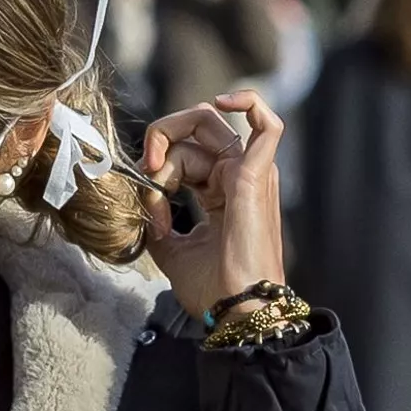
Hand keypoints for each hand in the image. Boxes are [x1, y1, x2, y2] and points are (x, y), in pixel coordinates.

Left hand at [139, 91, 285, 323]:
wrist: (236, 309)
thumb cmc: (212, 287)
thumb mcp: (170, 251)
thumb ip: (156, 220)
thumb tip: (144, 198)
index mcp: (222, 190)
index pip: (185, 153)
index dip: (157, 167)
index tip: (147, 201)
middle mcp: (239, 175)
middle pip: (196, 129)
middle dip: (161, 140)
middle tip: (146, 172)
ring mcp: (251, 173)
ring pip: (208, 127)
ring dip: (173, 145)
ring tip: (158, 179)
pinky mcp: (257, 177)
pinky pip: (266, 125)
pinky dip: (249, 103)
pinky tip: (224, 101)